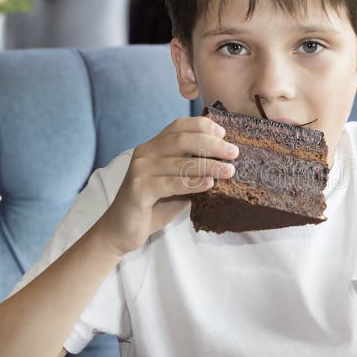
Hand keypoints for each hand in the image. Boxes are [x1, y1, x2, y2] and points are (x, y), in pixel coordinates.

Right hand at [98, 116, 238, 254]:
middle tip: (234, 153)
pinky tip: (210, 184)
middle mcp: (144, 153)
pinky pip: (170, 183)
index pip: (179, 126)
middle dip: (212, 144)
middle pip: (182, 139)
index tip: (225, 134)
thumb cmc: (154, 205)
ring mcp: (139, 170)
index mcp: (153, 146)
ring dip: (209, 165)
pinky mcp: (138, 189)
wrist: (122, 230)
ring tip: (229, 170)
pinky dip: (192, 183)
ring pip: (180, 162)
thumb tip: (226, 163)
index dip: (203, 126)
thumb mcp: (178, 182)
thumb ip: (194, 170)